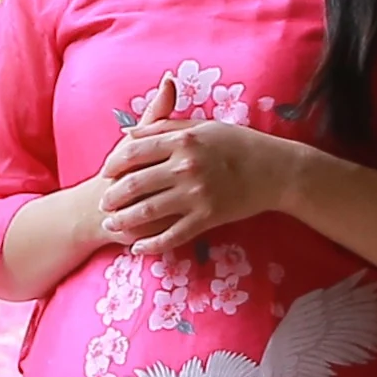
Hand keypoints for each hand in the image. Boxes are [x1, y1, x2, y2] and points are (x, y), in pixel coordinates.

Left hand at [100, 115, 297, 258]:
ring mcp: (196, 195)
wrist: (275, 170)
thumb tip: (130, 133)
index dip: (113, 164)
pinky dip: (152, 245)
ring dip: (124, 221)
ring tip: (111, 226)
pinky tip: (138, 249)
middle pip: (134, 184)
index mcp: (182, 140)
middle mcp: (185, 167)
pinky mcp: (207, 218)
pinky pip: (172, 235)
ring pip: (147, 212)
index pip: (133, 152)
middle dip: (112, 196)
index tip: (105, 173)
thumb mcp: (203, 127)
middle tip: (101, 204)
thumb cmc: (239, 144)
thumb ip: (166, 128)